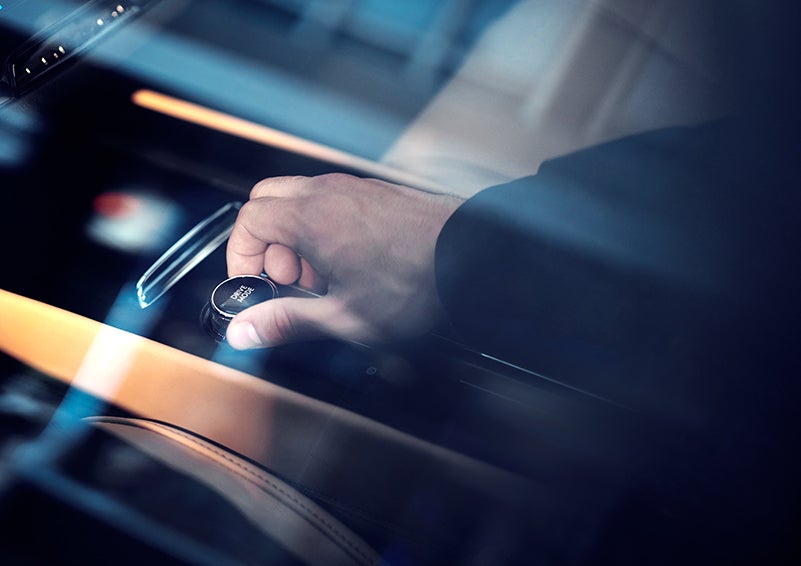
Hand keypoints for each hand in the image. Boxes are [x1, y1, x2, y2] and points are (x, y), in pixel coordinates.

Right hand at [225, 173, 463, 348]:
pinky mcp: (372, 192)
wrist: (472, 256)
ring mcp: (352, 188)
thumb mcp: (344, 316)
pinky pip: (328, 200)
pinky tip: (350, 263)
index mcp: (311, 218)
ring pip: (298, 200)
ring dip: (296, 237)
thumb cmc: (415, 283)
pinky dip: (322, 227)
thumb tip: (244, 332)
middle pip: (266, 202)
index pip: (248, 221)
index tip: (254, 283)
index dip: (241, 255)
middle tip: (290, 280)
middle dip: (267, 244)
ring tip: (324, 276)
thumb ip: (287, 321)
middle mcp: (327, 193)